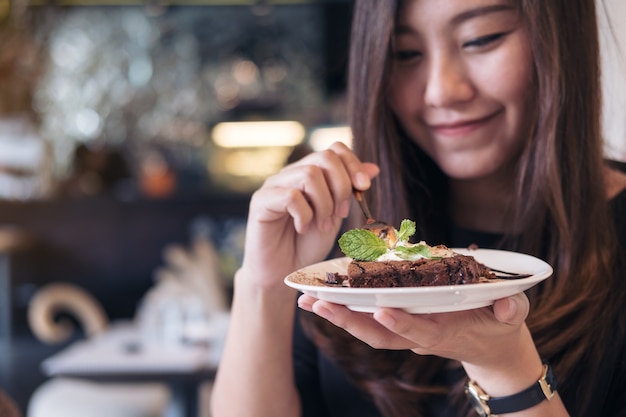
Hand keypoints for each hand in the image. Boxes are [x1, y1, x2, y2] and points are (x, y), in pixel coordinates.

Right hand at [239, 142, 379, 289]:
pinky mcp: (261, 202)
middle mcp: (290, 174)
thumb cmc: (306, 246)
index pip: (334, 149)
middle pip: (325, 157)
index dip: (353, 165)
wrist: (282, 274)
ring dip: (324, 203)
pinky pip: (291, 196)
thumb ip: (349, 192)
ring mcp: (273, 186)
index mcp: (308, 174)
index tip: (363, 189)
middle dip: (342, 186)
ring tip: (321, 225)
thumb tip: (373, 168)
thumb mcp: (336, 216)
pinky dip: (304, 215)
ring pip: (309, 174)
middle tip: (340, 214)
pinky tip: (302, 229)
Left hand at [298, 292, 531, 366]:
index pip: (420, 330)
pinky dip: (346, 311)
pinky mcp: (401, 325)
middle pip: (379, 334)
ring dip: (338, 316)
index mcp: (445, 333)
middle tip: (319, 304)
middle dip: (349, 321)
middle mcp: (419, 336)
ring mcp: (407, 333)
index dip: (402, 323)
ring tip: (308, 301)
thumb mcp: (511, 318)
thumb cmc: (498, 327)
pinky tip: (323, 298)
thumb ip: (510, 310)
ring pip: (367, 329)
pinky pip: (369, 320)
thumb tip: (508, 304)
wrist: (490, 348)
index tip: (381, 309)